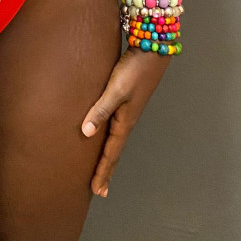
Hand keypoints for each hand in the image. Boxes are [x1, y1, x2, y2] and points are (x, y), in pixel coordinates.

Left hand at [81, 48, 170, 196]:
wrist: (153, 49)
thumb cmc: (134, 68)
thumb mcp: (116, 89)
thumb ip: (101, 109)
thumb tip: (86, 133)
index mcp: (125, 122)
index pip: (111, 153)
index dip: (103, 172)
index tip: (96, 191)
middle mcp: (128, 120)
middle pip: (115, 151)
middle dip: (107, 170)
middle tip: (99, 191)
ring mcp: (129, 111)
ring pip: (116, 140)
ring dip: (108, 156)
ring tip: (102, 169)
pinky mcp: (128, 100)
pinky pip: (116, 127)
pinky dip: (110, 139)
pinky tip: (105, 135)